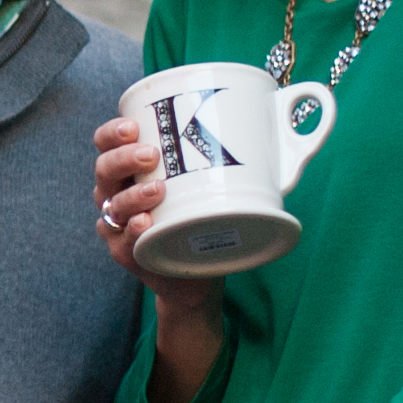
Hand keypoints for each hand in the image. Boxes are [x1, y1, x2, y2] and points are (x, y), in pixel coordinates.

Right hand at [98, 115, 226, 402]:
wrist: (199, 278)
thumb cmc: (206, 222)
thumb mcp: (218, 185)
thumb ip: (243, 156)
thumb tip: (297, 125)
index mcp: (132, 171)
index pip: (107, 144)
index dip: (113, 132)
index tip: (135, 124)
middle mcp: (118, 196)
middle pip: (105, 170)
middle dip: (123, 158)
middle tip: (152, 154)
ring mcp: (119, 227)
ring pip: (112, 205)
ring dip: (132, 195)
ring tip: (159, 189)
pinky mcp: (128, 254)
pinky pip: (123, 241)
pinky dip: (132, 232)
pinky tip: (145, 224)